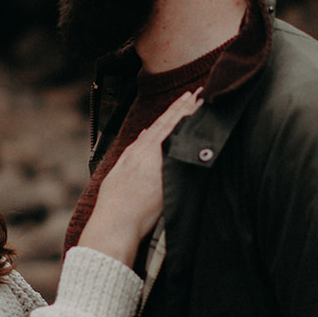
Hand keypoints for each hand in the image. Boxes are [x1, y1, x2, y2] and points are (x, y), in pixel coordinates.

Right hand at [77, 89, 202, 264]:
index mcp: (135, 152)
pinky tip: (199, 130)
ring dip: (189, 117)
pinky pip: (180, 152)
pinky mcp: (165, 176)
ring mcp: (155, 163)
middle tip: (199, 92)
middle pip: (169, 125)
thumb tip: (146, 135)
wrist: (115, 224)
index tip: (185, 98)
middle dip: (184, 107)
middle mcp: (146, 153)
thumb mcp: (120, 172)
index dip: (173, 111)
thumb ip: (134, 153)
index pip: (159, 125)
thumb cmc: (116, 204)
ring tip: (202, 103)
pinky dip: (189, 138)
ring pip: (175, 133)